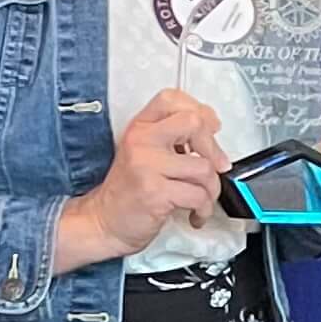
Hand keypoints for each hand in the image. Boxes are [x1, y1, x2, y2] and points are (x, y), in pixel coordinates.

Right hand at [68, 88, 227, 257]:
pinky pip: (198, 196)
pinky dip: (204, 209)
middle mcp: (141, 141)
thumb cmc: (128, 191)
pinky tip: (195, 213)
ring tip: (202, 198)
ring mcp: (147, 166)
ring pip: (204, 167)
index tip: (211, 128)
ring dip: (212, 188)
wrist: (103, 223)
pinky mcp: (154, 193)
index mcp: (140, 128)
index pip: (172, 98)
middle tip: (217, 166)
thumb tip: (211, 126)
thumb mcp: (144, 152)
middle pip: (194, 123)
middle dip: (214, 148)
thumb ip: (171, 136)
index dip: (200, 111)